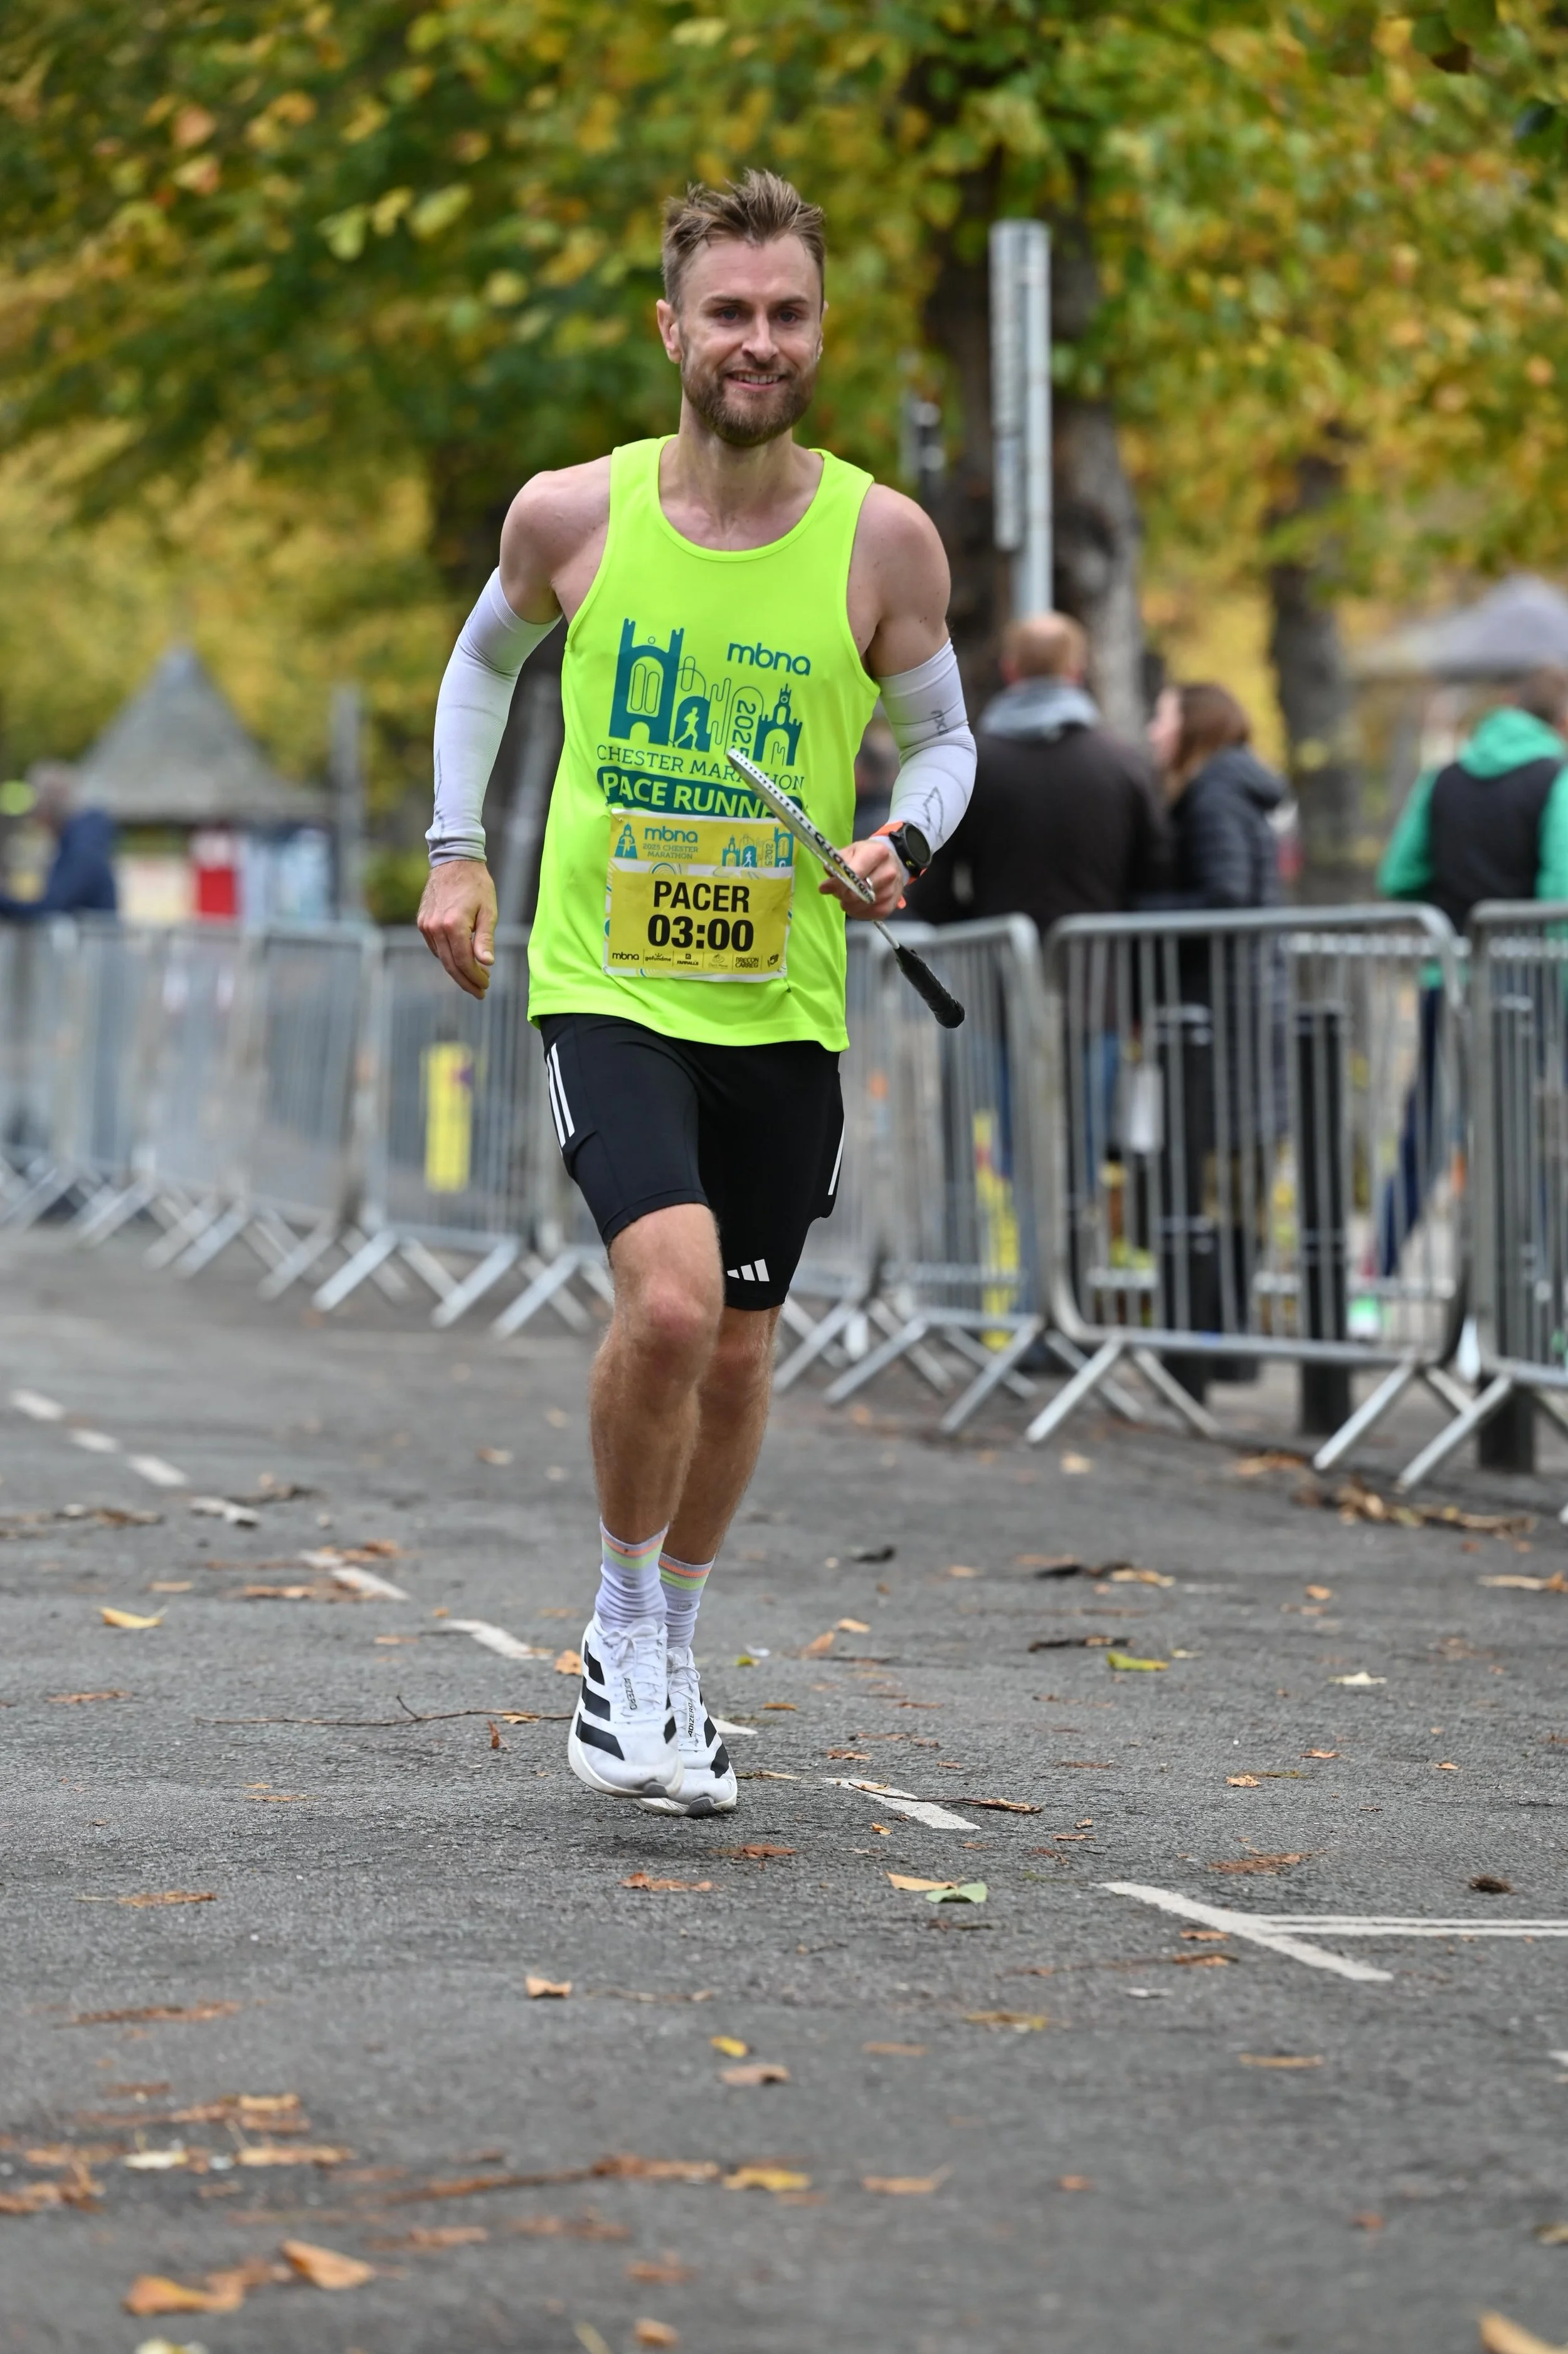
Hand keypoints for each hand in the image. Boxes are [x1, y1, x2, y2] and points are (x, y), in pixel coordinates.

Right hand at [418, 859, 496, 998]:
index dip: (475, 978)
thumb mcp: (488, 911)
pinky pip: (435, 947)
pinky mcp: (422, 922)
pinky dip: (448, 957)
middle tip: (480, 991)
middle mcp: (435, 927)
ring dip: (458, 971)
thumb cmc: (476, 884)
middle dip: (466, 981)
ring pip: (442, 958)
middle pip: (450, 965)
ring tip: (475, 977)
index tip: (486, 986)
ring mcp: (426, 925)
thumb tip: (487, 963)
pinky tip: (461, 960)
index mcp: (453, 925)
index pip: (464, 962)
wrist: (454, 861)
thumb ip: (486, 938)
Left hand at [819, 834, 904, 920]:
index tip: (826, 887)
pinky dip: (859, 913)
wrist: (891, 862)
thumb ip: (836, 866)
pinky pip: (871, 914)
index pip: (854, 873)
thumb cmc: (868, 855)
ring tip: (846, 898)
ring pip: (863, 905)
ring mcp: (892, 889)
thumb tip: (825, 887)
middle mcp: (888, 871)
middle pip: (858, 893)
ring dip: (849, 905)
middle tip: (838, 892)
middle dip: (842, 895)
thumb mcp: (851, 851)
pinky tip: (855, 906)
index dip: (837, 883)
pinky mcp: (893, 904)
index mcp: (877, 853)